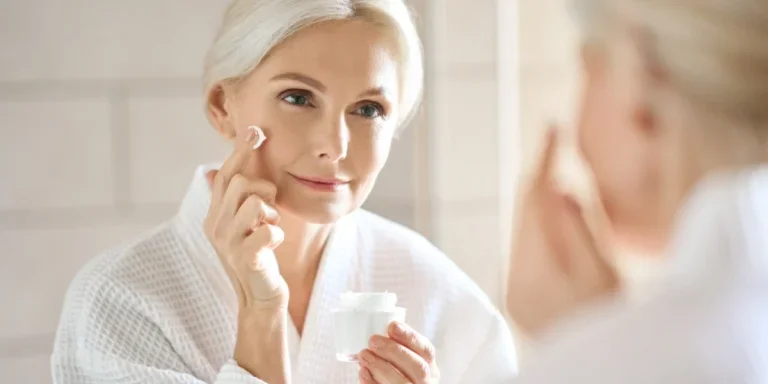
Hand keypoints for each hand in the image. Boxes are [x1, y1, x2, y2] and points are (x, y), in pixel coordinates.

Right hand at [204, 126, 290, 381]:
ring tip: (270, 226)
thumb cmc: (257, 256)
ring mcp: (228, 242)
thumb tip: (219, 165)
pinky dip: (277, 234)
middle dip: (264, 188)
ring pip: (255, 202)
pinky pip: (269, 230)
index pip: (225, 174)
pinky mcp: (245, 258)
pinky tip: (273, 244)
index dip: (240, 151)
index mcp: (215, 214)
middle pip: (241, 183)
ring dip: (271, 212)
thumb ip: (239, 197)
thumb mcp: (245, 223)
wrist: (260, 297)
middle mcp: (216, 225)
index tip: (256, 130)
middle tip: (269, 209)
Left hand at [358, 322, 439, 383]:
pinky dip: (372, 382)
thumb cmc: (400, 373)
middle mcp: (426, 382)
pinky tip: (362, 372)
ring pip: (403, 383)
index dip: (410, 337)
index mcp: (430, 367)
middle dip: (395, 351)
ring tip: (364, 354)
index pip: (427, 350)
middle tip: (373, 340)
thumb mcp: (407, 360)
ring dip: (381, 366)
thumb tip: (377, 330)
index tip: (392, 326)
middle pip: (418, 367)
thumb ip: (398, 347)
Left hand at [506, 126, 619, 336]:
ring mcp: (516, 288)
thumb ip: (578, 230)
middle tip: (553, 140)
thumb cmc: (610, 324)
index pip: (533, 201)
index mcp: (535, 272)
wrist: (595, 372)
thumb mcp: (603, 275)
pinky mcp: (521, 295)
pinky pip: (528, 246)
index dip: (543, 160)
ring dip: (539, 198)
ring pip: (524, 228)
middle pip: (524, 212)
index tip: (552, 126)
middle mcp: (516, 279)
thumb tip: (557, 186)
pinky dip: (540, 223)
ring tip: (553, 163)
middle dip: (539, 175)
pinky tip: (553, 207)